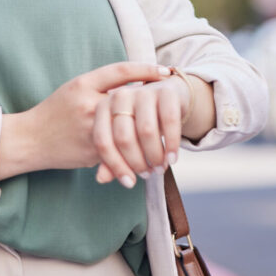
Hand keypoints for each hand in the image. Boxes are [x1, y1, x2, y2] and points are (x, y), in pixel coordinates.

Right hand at [3, 62, 170, 177]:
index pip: (120, 71)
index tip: (165, 71)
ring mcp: (90, 128)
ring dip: (148, 136)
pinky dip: (133, 154)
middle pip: (130, 101)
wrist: (30, 139)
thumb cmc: (55, 111)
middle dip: (153, 106)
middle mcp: (88, 104)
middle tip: (174, 106)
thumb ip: (101, 86)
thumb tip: (136, 86)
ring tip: (165, 135)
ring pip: (128, 130)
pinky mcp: (91, 150)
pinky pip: (119, 151)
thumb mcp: (74, 89)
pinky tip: (146, 158)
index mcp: (83, 84)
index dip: (145, 69)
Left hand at [93, 73, 190, 187]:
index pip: (103, 141)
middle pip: (124, 138)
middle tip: (148, 174)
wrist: (167, 96)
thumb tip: (102, 179)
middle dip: (137, 162)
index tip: (128, 183)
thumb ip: (112, 157)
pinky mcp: (166, 92)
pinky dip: (172, 144)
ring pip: (147, 131)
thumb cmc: (140, 121)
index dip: (115, 165)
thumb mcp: (125, 138)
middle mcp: (120, 96)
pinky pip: (169, 122)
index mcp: (103, 107)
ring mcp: (143, 92)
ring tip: (160, 168)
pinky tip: (173, 159)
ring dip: (155, 156)